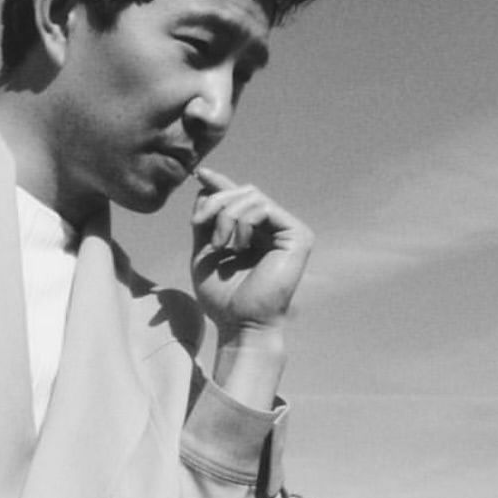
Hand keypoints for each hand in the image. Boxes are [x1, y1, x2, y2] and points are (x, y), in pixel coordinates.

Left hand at [189, 165, 312, 336]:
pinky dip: (242, 221)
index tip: (200, 173)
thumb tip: (205, 186)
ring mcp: (288, 231)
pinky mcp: (298, 236)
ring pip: (252, 196)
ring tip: (219, 245)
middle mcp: (275, 230)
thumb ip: (205, 221)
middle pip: (243, 192)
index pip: (239, 199)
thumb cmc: (222, 297)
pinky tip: (237, 246)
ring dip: (226, 215)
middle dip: (216, 202)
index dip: (221, 184)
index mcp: (255, 234)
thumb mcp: (204, 253)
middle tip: (198, 225)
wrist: (239, 324)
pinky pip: (264, 207)